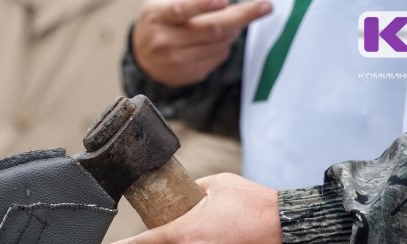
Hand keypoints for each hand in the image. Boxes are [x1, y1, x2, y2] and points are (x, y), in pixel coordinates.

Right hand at [132, 0, 272, 86]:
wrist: (142, 58)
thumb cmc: (159, 21)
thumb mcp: (163, 2)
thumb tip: (223, 1)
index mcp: (157, 16)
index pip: (181, 9)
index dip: (203, 4)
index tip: (225, 1)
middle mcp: (165, 41)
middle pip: (212, 29)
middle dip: (243, 16)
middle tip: (265, 7)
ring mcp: (177, 61)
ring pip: (220, 43)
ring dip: (234, 30)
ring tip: (233, 21)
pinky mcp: (188, 74)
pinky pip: (218, 57)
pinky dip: (224, 45)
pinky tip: (217, 39)